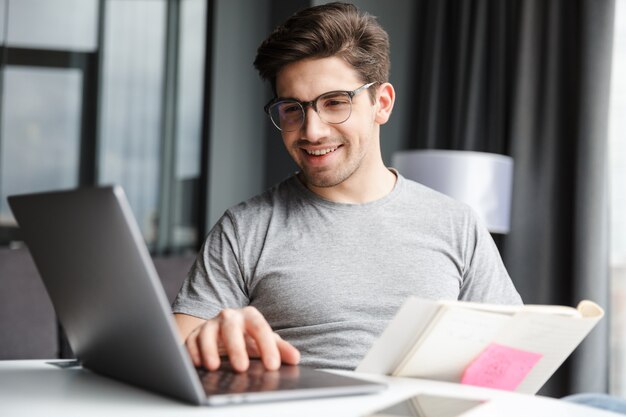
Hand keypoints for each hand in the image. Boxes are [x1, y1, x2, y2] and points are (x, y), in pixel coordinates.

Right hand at [183, 306, 299, 371]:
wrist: (226, 330)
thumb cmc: (248, 337)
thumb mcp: (266, 341)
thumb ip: (281, 349)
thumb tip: (295, 358)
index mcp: (250, 316)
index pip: (260, 328)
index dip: (267, 346)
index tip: (273, 365)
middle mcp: (229, 317)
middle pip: (232, 328)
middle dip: (236, 348)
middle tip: (242, 368)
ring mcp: (210, 324)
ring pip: (207, 333)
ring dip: (209, 350)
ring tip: (214, 367)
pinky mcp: (194, 334)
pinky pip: (191, 341)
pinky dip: (193, 352)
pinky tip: (198, 364)